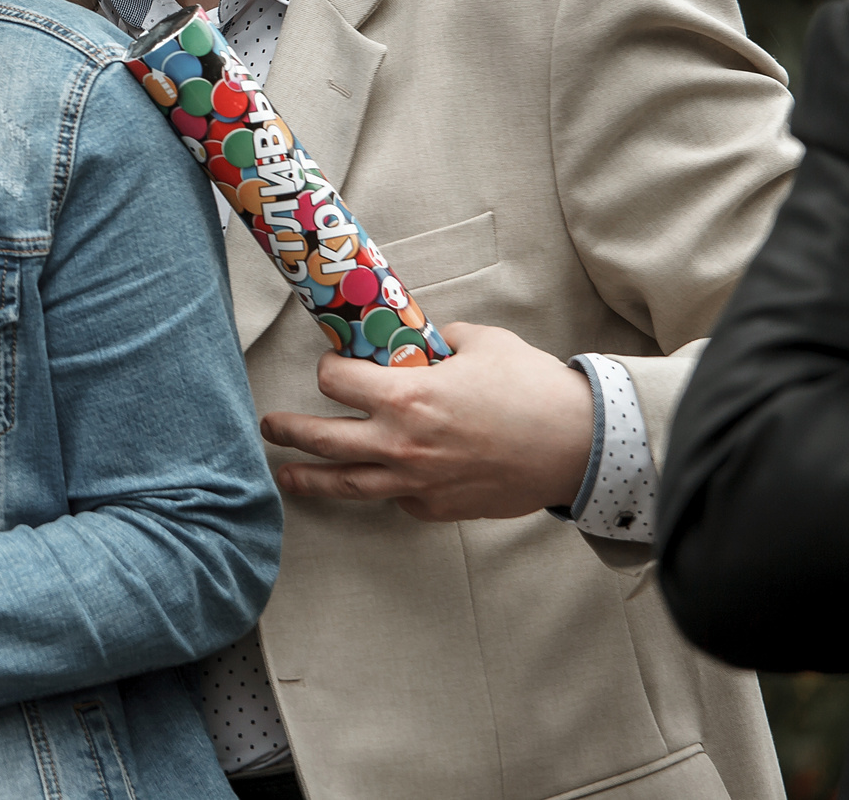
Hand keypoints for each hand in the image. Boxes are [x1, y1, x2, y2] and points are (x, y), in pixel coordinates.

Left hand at [257, 322, 594, 521]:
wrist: (579, 446)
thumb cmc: (532, 389)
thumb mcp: (480, 343)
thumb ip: (437, 341)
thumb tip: (417, 340)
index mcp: (406, 396)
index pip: (335, 381)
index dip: (330, 369)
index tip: (333, 366)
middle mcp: (401, 443)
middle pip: (323, 439)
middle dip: (288, 430)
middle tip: (269, 426)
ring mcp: (417, 482)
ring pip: (347, 484)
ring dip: (309, 479)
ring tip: (285, 474)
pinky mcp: (438, 507)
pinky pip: (397, 500)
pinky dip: (383, 490)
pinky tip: (375, 481)